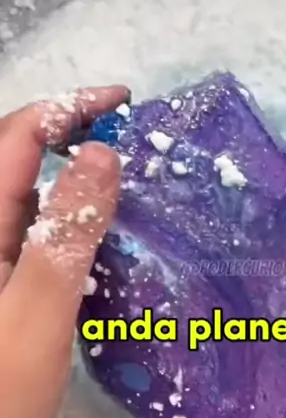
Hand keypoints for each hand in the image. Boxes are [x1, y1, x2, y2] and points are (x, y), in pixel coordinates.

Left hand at [0, 86, 128, 417]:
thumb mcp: (37, 314)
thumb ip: (67, 234)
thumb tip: (102, 156)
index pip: (17, 136)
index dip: (68, 108)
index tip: (125, 103)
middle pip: (18, 160)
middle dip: (74, 137)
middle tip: (135, 143)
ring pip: (27, 200)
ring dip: (73, 181)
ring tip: (129, 182)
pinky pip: (30, 238)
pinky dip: (66, 225)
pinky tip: (100, 240)